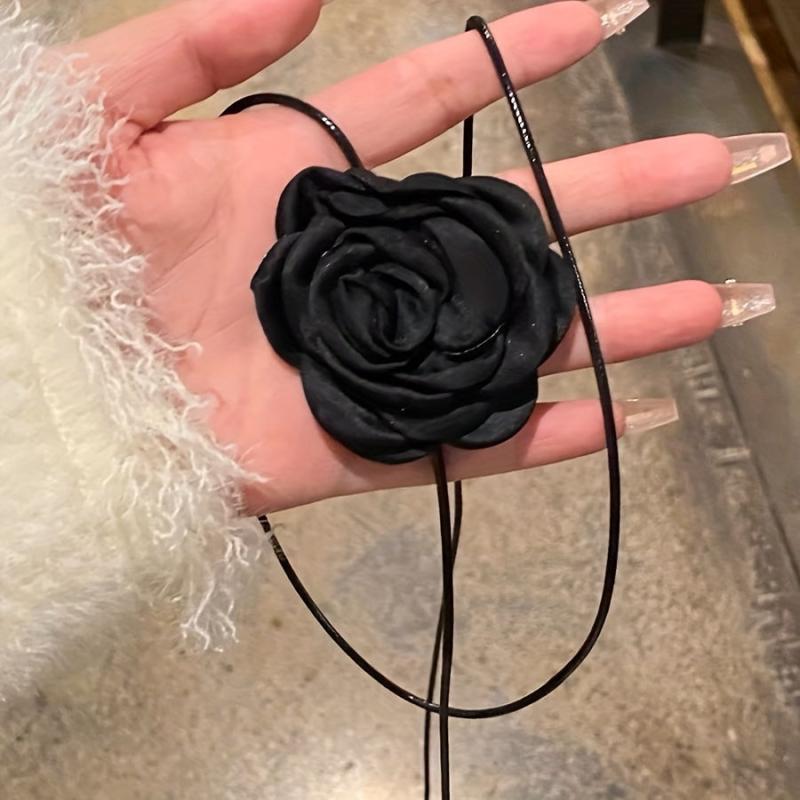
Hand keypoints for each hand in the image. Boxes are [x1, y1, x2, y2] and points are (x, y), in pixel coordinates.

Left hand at [72, 0, 730, 511]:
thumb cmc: (59, 254)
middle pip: (515, 224)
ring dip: (616, 325)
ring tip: (713, 304)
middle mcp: (364, 268)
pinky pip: (475, 444)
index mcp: (311, 181)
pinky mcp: (361, 445)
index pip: (439, 103)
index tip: (605, 19)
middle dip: (620, 194)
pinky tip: (628, 418)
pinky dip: (550, 436)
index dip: (520, 60)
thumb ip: (202, 42)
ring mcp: (374, 360)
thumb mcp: (114, 116)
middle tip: (719, 165)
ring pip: (517, 338)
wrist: (43, 391)